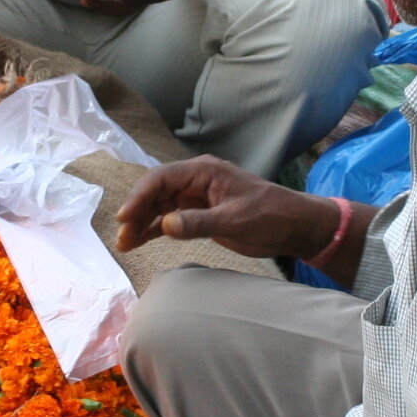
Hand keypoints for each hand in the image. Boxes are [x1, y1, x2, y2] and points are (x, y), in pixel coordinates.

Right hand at [115, 155, 335, 258]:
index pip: (162, 178)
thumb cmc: (270, 216)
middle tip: (122, 237)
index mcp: (204, 171)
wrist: (294, 226)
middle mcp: (196, 181)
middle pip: (155, 192)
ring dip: (142, 223)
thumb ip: (199, 222)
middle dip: (136, 212)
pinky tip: (138, 242)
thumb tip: (165, 224)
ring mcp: (196, 197)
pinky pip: (170, 219)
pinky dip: (154, 230)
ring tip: (125, 244)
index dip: (140, 196)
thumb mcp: (235, 220)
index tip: (125, 217)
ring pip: (159, 206)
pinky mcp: (200, 213)